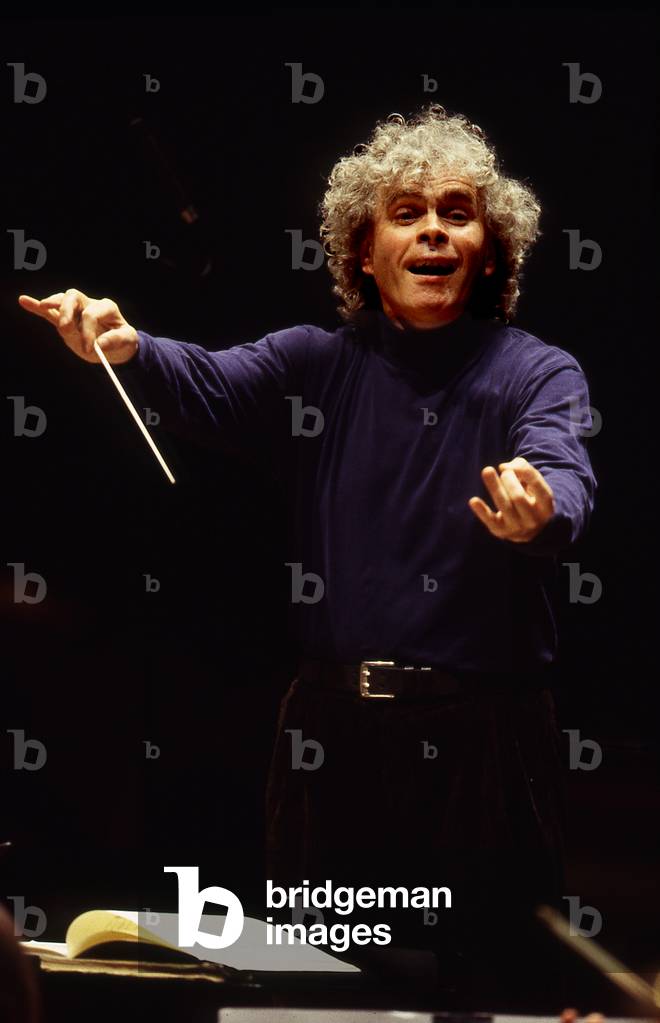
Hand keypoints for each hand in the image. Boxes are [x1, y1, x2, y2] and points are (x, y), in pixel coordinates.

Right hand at [18, 289, 138, 364]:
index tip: (90, 349)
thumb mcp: (128, 341)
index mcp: (106, 307)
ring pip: (62, 300)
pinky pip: (51, 311)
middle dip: (67, 312)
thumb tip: (101, 343)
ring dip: (52, 304)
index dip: (88, 331)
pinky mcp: (66, 319)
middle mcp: (90, 304)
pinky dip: (38, 306)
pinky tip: (25, 301)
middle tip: (65, 329)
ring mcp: (77, 310)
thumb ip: (116, 340)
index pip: (91, 313)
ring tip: (44, 307)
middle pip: (73, 297)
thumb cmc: (123, 340)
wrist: (117, 345)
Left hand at [468, 456, 554, 542]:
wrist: (528, 528)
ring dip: (494, 487)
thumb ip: (523, 469)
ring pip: (504, 506)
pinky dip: (482, 511)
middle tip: (504, 473)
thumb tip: (503, 467)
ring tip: (487, 471)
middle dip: (509, 480)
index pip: (538, 486)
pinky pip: (490, 521)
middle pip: (519, 497)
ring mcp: (517, 528)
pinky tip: (473, 501)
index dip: (525, 472)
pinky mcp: (501, 531)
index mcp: (546, 506)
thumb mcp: (533, 484)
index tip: (514, 466)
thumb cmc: (530, 497)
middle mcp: (534, 520)